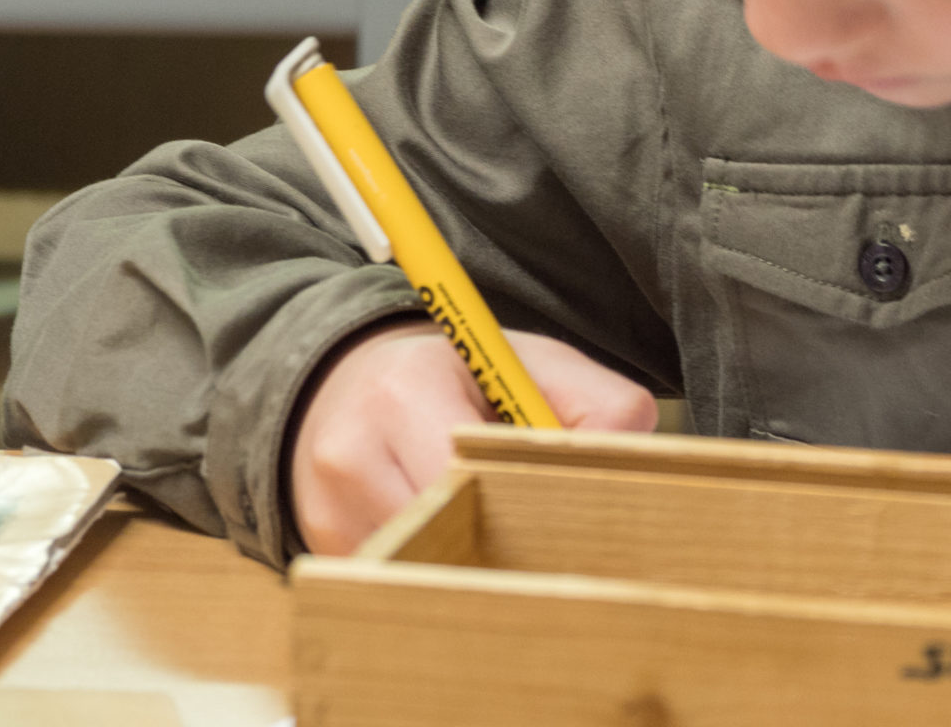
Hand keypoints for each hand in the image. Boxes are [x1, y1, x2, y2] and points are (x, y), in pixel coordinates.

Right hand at [290, 322, 658, 554]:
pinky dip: (432, 579)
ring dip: (467, 572)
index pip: (467, 475)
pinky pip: (390, 587)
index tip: (568, 524)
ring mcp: (326, 508)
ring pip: (417, 574)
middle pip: (440, 537)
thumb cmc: (453, 375)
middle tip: (552, 559)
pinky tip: (458, 555)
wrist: (345, 379)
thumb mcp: (527, 362)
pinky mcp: (321, 548)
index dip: (526, 507)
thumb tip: (628, 461)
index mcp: (406, 390)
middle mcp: (352, 451)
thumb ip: (593, 400)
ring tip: (504, 552)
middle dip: (500, 554)